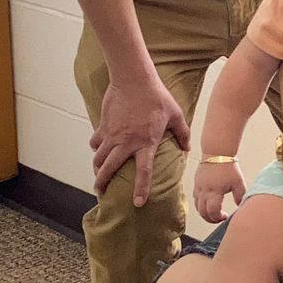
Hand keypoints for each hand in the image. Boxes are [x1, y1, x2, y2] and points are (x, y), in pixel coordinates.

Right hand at [92, 75, 189, 205]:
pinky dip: (95, 148)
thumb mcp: (176, 115)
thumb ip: (182, 133)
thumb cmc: (157, 96)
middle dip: (103, 184)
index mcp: (147, 142)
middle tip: (101, 193)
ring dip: (98, 169)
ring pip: (99, 158)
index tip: (138, 203)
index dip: (141, 189)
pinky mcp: (103, 126)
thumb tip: (187, 149)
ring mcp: (112, 135)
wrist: (134, 79)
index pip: (144, 172)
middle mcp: (127, 142)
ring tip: (98, 175)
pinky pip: (95, 142)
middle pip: (110, 169)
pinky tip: (98, 149)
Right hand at [192, 160, 244, 223]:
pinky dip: (200, 205)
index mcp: (215, 191)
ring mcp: (199, 187)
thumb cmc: (228, 166)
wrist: (217, 152)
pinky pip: (195, 199)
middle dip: (210, 219)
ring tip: (213, 213)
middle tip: (218, 218)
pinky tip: (207, 204)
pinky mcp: (196, 184)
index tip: (225, 216)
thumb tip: (240, 206)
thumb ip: (240, 196)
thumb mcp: (238, 182)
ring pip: (197, 206)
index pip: (212, 211)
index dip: (218, 217)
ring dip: (204, 213)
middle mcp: (204, 190)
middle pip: (202, 212)